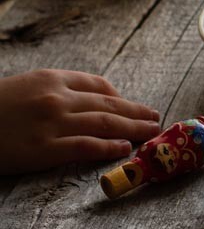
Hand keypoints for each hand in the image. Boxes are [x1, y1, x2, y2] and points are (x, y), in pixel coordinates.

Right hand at [0, 70, 159, 175]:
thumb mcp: (24, 87)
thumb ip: (54, 90)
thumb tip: (86, 99)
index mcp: (51, 78)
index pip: (97, 85)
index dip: (120, 97)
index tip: (132, 105)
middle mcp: (56, 97)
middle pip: (107, 104)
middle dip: (135, 111)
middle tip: (155, 117)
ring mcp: (52, 123)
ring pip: (104, 124)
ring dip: (132, 128)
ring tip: (150, 131)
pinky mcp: (44, 150)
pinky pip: (85, 147)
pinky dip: (108, 147)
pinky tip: (124, 148)